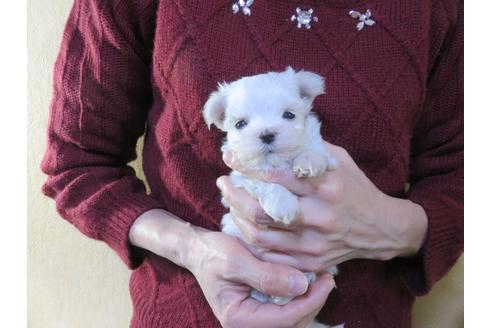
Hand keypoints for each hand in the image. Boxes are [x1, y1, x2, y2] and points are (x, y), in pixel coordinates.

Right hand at [130, 209, 335, 327]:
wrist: (200, 251)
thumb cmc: (214, 253)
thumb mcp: (236, 259)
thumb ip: (267, 274)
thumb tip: (302, 285)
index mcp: (238, 318)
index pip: (285, 319)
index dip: (311, 301)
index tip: (326, 279)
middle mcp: (246, 326)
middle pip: (292, 324)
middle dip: (313, 302)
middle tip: (328, 277)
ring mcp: (253, 321)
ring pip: (292, 320)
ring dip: (309, 301)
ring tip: (321, 278)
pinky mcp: (259, 312)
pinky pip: (286, 312)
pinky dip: (299, 298)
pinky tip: (307, 280)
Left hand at [217, 141, 427, 271]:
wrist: (382, 229)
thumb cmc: (357, 189)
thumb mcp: (341, 161)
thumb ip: (311, 149)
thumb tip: (279, 135)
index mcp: (327, 187)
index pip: (278, 175)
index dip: (248, 165)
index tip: (230, 156)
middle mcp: (320, 217)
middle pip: (263, 211)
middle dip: (235, 195)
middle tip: (223, 183)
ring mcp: (314, 244)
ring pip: (262, 237)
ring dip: (238, 218)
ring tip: (229, 204)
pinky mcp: (311, 262)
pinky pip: (270, 257)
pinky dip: (251, 242)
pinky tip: (243, 227)